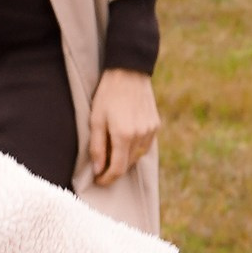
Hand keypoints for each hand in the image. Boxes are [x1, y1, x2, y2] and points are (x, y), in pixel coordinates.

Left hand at [87, 66, 158, 184]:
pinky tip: (125, 144)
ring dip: (125, 160)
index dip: (107, 179)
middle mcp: (141, 135)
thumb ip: (97, 147)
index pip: (117, 169)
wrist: (129, 72)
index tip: (99, 180)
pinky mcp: (155, 125)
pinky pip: (145, 146)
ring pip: (138, 156)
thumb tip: (98, 169)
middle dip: (114, 170)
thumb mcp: (96, 119)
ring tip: (112, 155)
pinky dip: (135, 149)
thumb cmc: (108, 94)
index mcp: (124, 135)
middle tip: (102, 168)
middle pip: (128, 164)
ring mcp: (151, 130)